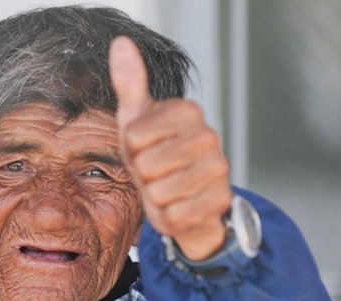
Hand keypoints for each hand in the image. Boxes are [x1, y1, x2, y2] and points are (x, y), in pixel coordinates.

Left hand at [108, 36, 231, 259]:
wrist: (184, 197)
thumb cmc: (155, 154)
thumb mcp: (136, 120)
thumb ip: (129, 83)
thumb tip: (120, 43)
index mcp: (187, 111)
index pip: (133, 136)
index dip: (132, 148)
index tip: (146, 146)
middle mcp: (209, 136)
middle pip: (145, 165)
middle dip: (143, 175)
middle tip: (157, 171)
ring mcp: (219, 170)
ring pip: (159, 192)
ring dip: (156, 197)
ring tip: (168, 187)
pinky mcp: (220, 202)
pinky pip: (174, 216)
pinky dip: (169, 216)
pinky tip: (182, 205)